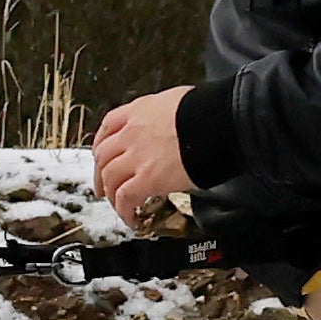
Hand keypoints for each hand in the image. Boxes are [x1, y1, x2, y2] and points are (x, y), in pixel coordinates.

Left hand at [90, 88, 194, 221]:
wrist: (219, 122)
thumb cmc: (207, 111)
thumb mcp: (176, 102)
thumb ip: (164, 115)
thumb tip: (171, 124)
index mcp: (139, 111)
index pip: (108, 127)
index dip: (103, 145)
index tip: (103, 155)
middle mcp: (131, 133)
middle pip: (103, 156)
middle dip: (101, 174)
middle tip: (104, 186)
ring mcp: (137, 156)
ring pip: (110, 178)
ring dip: (112, 195)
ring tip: (118, 206)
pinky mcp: (147, 178)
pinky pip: (125, 198)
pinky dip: (124, 210)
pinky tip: (131, 217)